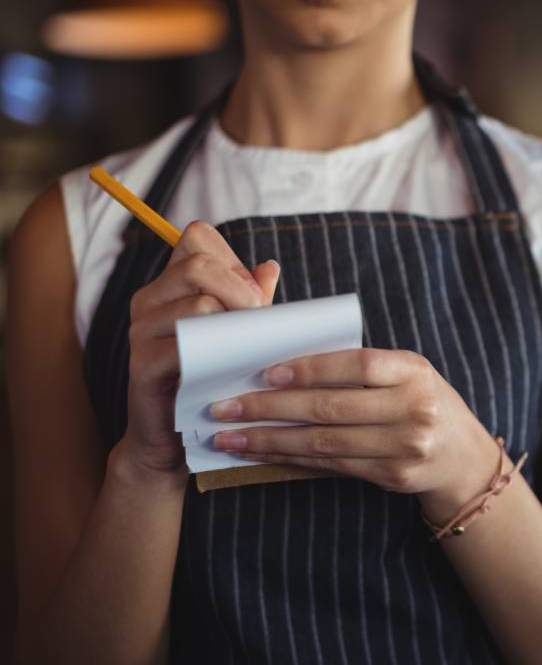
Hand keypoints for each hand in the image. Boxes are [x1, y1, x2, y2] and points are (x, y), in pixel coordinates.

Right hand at [122, 221, 278, 479]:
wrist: (174, 435)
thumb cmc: (210, 377)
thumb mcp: (234, 333)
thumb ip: (250, 299)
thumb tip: (269, 267)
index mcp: (169, 285)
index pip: (197, 237)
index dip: (233, 259)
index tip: (253, 295)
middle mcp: (148, 300)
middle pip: (199, 264)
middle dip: (241, 289)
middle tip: (260, 320)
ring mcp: (140, 331)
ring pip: (198, 303)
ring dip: (236, 324)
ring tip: (250, 348)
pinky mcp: (142, 365)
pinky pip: (186, 344)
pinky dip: (218, 352)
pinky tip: (232, 367)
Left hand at [207, 348, 497, 519]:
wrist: (463, 456)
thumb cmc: (422, 402)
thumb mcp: (406, 374)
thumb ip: (361, 369)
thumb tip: (286, 364)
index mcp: (414, 371)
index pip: (357, 366)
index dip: (310, 369)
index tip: (265, 373)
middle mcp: (414, 408)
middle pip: (331, 408)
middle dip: (271, 408)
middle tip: (225, 407)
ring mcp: (406, 446)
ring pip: (324, 442)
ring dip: (270, 439)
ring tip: (230, 437)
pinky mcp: (394, 476)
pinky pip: (332, 465)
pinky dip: (292, 458)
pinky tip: (263, 453)